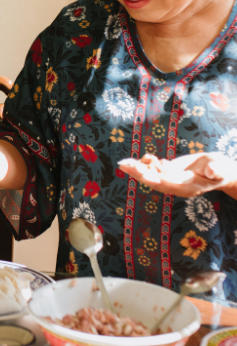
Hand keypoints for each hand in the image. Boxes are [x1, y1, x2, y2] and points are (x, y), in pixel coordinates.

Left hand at [118, 152, 236, 197]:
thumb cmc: (221, 171)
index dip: (153, 178)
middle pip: (153, 180)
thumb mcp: (221, 170)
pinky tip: (145, 156)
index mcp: (186, 188)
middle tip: (125, 165)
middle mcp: (175, 185)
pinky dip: (147, 163)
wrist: (219, 169)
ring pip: (150, 175)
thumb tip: (210, 170)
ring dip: (138, 168)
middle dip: (138, 173)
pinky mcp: (169, 171)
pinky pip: (154, 169)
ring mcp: (171, 178)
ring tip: (126, 161)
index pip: (166, 184)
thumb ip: (215, 171)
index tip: (142, 173)